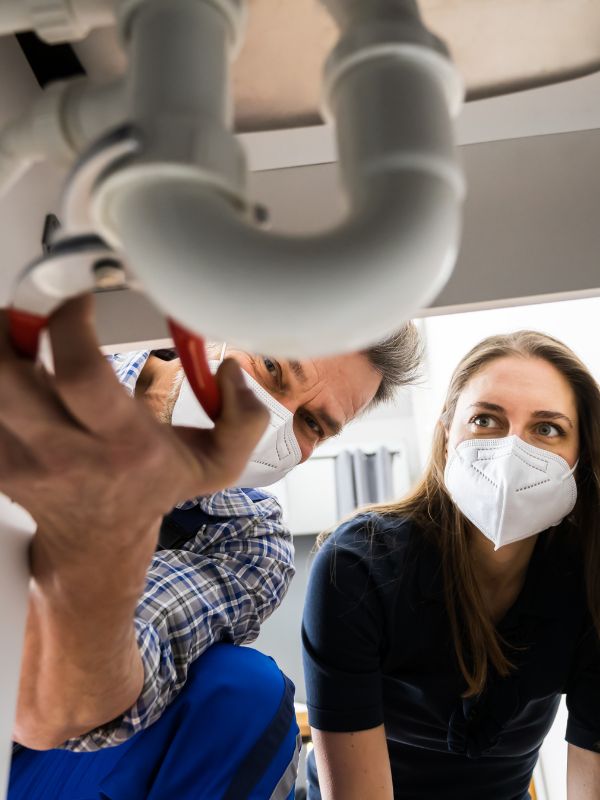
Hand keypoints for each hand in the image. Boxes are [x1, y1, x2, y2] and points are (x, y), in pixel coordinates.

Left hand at [0, 295, 268, 565]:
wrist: (98, 540)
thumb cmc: (151, 489)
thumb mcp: (217, 465)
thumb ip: (244, 419)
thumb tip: (231, 371)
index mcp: (121, 445)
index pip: (80, 374)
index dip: (69, 323)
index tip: (79, 296)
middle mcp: (63, 451)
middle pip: (5, 374)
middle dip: (11, 323)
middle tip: (35, 305)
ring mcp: (19, 456)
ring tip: (25, 333)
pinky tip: (22, 371)